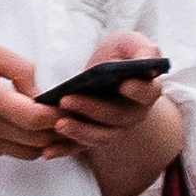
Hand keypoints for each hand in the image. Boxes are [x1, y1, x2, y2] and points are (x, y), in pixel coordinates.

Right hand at [0, 41, 71, 162]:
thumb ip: (22, 69)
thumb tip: (43, 93)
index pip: (38, 119)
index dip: (59, 115)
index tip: (68, 105)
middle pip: (40, 140)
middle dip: (59, 131)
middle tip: (68, 117)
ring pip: (28, 153)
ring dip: (44, 141)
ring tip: (49, 124)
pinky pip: (9, 152)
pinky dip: (21, 143)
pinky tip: (20, 126)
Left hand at [48, 26, 171, 140]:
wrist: (101, 70)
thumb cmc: (118, 54)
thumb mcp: (130, 43)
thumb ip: (143, 49)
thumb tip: (148, 60)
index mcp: (147, 91)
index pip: (148, 93)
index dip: (138, 90)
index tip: (124, 84)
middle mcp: (133, 114)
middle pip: (118, 118)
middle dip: (92, 110)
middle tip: (67, 100)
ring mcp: (113, 128)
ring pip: (101, 137)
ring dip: (80, 132)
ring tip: (59, 124)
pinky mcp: (92, 136)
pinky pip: (80, 148)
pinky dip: (64, 151)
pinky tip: (47, 152)